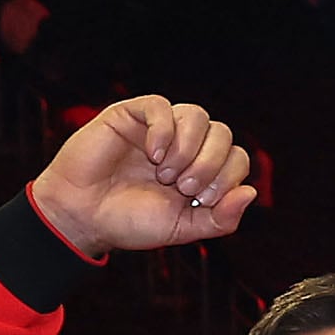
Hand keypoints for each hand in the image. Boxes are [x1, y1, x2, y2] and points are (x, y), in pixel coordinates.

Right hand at [28, 96, 254, 256]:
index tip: (201, 200)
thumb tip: (251, 193)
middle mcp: (184, 145)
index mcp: (201, 170)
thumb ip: (221, 218)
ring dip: (189, 148)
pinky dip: (163, 130)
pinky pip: (160, 106)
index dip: (228, 177)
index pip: (236, 157)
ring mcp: (158, 129)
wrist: (84, 216)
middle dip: (210, 164)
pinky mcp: (130, 115)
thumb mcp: (184, 228)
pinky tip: (152, 154)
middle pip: (222, 133)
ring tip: (166, 173)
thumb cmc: (130, 221)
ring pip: (197, 116)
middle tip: (184, 187)